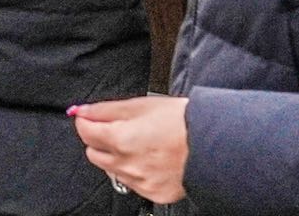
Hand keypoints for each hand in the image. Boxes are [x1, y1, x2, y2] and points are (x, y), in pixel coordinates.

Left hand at [72, 96, 189, 203]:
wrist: (216, 145)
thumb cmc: (184, 122)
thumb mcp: (141, 105)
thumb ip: (105, 110)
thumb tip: (82, 111)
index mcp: (121, 139)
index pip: (84, 132)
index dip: (86, 121)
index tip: (91, 117)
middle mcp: (128, 165)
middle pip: (94, 154)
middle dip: (100, 141)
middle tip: (117, 129)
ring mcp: (141, 182)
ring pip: (112, 170)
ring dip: (117, 157)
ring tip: (139, 144)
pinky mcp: (155, 193)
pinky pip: (133, 183)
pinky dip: (135, 172)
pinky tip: (151, 160)